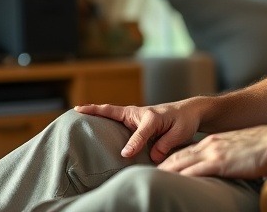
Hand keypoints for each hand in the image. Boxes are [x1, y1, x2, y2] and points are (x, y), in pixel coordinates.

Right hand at [75, 100, 202, 162]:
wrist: (190, 112)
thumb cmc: (185, 121)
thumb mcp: (179, 133)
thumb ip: (164, 144)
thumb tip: (150, 156)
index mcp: (152, 117)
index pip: (139, 132)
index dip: (133, 144)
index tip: (125, 155)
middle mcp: (140, 114)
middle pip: (114, 111)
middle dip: (95, 111)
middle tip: (76, 110)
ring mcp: (135, 116)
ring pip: (112, 114)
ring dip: (96, 113)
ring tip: (77, 113)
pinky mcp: (134, 121)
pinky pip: (115, 118)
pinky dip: (103, 116)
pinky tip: (93, 122)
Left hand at [157, 125, 266, 178]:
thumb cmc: (265, 148)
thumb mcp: (241, 150)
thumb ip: (230, 156)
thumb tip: (228, 167)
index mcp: (215, 142)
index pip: (186, 152)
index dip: (171, 161)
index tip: (160, 169)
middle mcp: (210, 145)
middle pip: (178, 156)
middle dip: (161, 166)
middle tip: (146, 176)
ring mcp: (213, 153)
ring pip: (180, 162)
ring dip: (165, 172)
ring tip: (151, 181)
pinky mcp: (220, 162)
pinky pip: (194, 171)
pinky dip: (180, 178)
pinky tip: (171, 184)